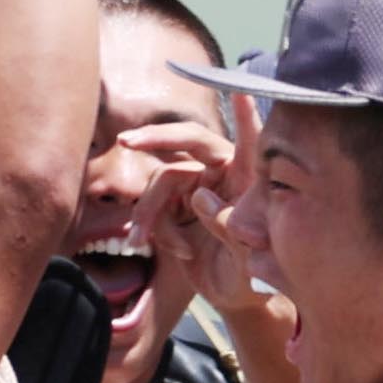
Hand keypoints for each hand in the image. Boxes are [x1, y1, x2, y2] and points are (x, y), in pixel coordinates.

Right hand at [147, 124, 281, 335]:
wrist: (234, 294)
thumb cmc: (253, 274)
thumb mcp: (249, 258)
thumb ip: (229, 225)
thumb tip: (200, 197)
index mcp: (249, 179)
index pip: (250, 142)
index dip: (246, 116)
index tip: (240, 88)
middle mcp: (223, 173)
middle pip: (188, 141)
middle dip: (157, 138)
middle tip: (128, 141)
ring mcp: (198, 187)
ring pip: (161, 180)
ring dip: (146, 209)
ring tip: (139, 238)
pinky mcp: (178, 205)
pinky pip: (153, 205)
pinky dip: (150, 226)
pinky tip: (155, 245)